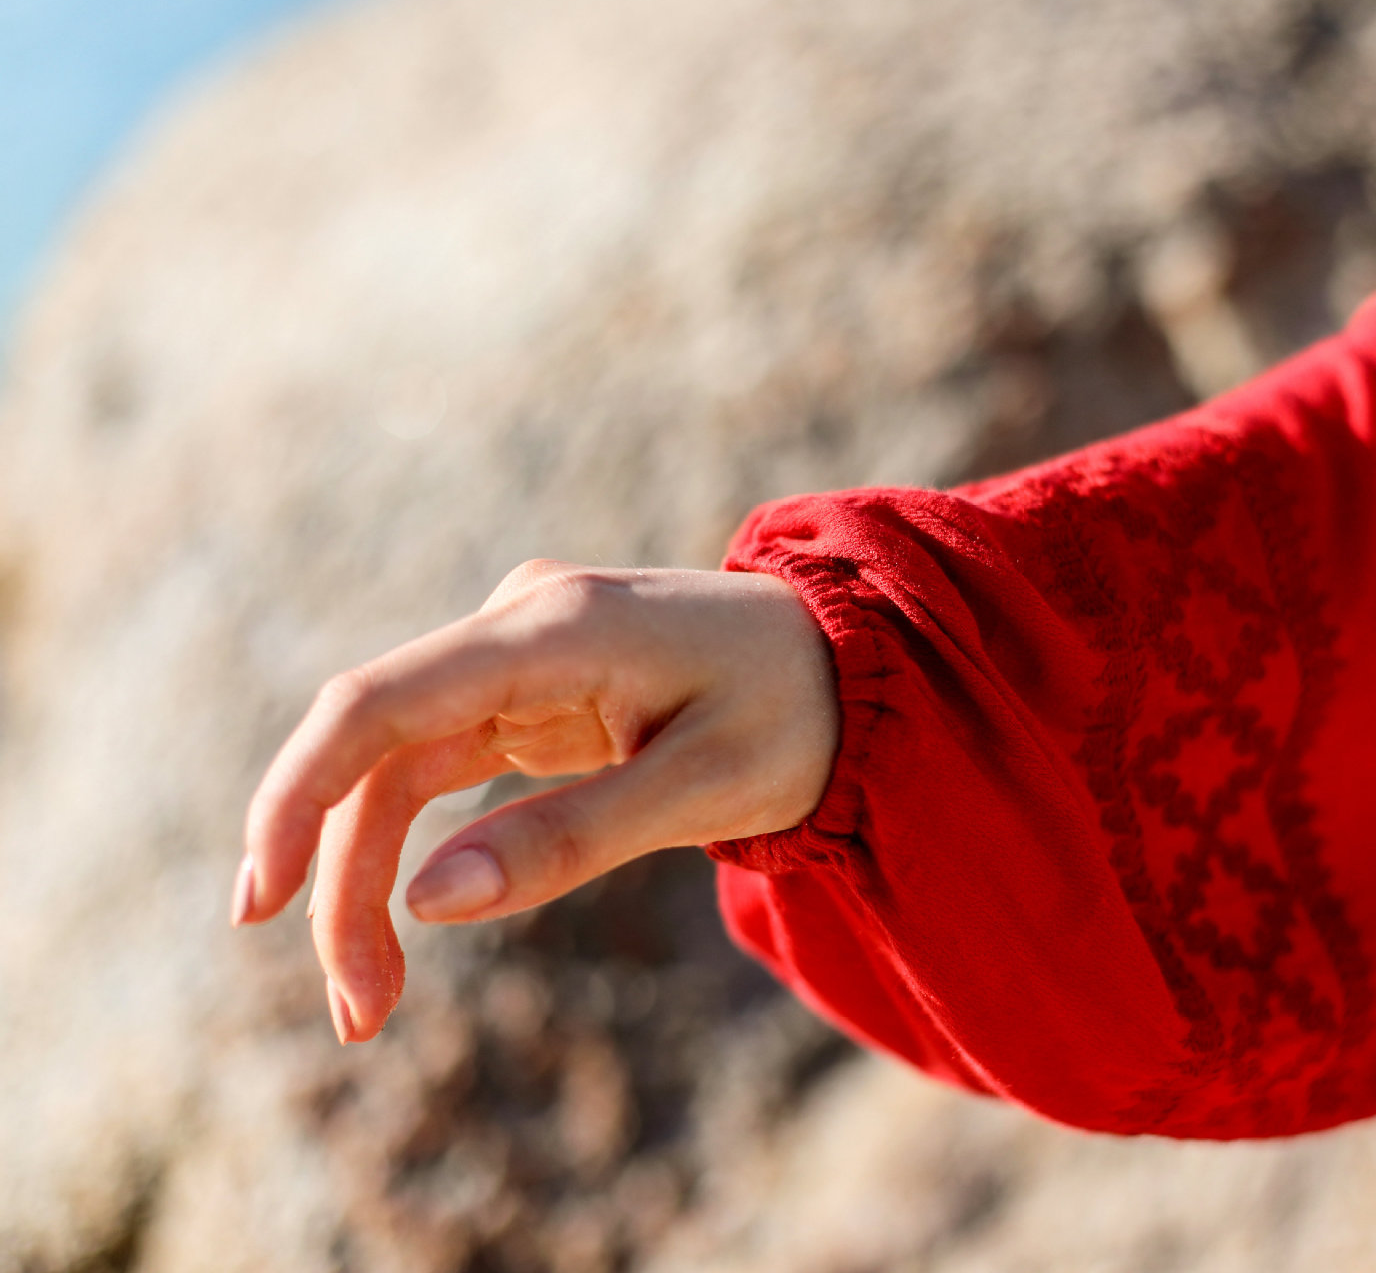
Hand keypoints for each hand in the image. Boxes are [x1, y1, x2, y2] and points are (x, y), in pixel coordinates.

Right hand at [232, 562, 838, 1042]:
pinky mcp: (527, 689)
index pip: (381, 701)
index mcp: (556, 628)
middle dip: (341, 880)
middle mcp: (517, 625)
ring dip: (367, 878)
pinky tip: (399, 924)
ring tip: (372, 1003)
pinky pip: (437, 765)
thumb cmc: (796, 713)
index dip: (296, 795)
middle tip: (358, 1013)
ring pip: (396, 767)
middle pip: (376, 748)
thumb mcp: (706, 785)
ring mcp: (515, 653)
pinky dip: (414, 847)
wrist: (854, 658)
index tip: (259, 903)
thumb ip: (574, 838)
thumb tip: (430, 902)